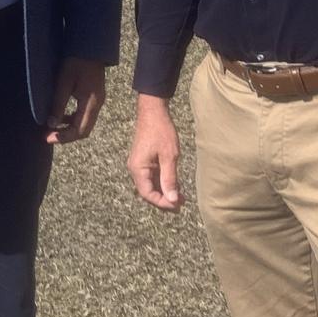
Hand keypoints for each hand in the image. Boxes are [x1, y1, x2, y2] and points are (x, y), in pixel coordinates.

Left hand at [45, 56, 105, 144]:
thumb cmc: (76, 62)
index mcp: (91, 103)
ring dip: (70, 128)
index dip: (64, 137)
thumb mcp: (64, 83)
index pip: (80, 130)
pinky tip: (62, 116)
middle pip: (84, 130)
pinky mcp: (95, 96)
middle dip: (66, 136)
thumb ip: (58, 104)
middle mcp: (98, 105)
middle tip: (49, 136)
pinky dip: (73, 119)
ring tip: (53, 127)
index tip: (49, 138)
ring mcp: (98, 101)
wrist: (90, 47)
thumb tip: (51, 124)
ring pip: (85, 123)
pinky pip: (85, 114)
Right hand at [128, 93, 183, 211]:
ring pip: (150, 184)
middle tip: (181, 203)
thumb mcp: (169, 156)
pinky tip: (175, 184)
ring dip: (164, 191)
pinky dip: (162, 182)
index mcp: (138, 169)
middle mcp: (135, 169)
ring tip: (181, 196)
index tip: (177, 205)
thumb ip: (170, 179)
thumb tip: (172, 199)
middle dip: (164, 199)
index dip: (162, 202)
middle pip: (148, 191)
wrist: (153, 111)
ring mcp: (139, 164)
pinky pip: (152, 176)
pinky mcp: (144, 160)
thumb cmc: (160, 130)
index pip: (147, 194)